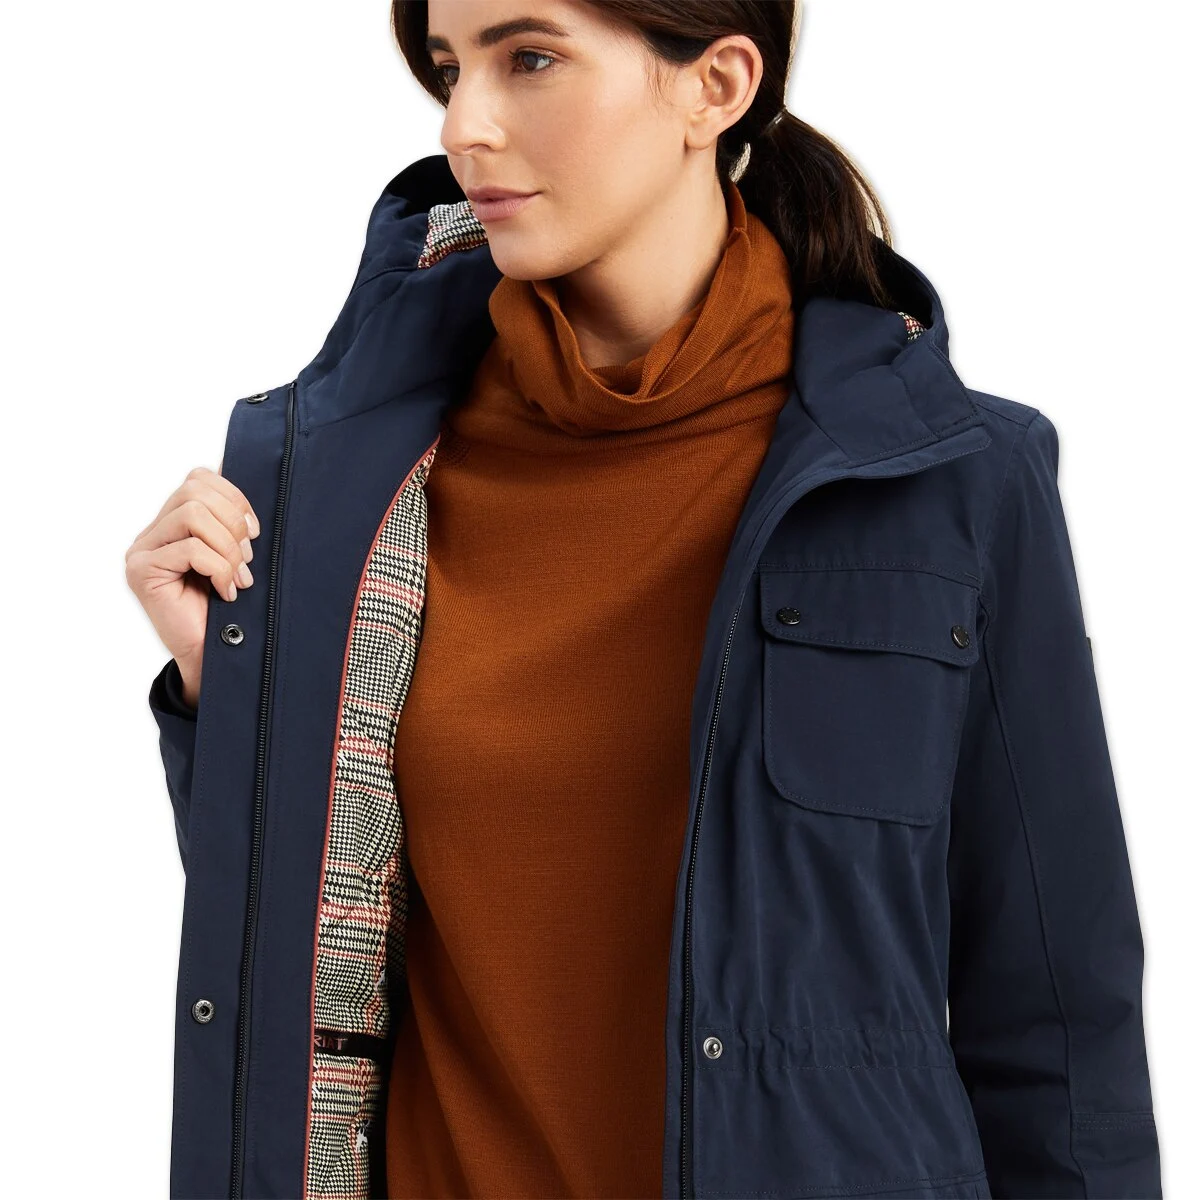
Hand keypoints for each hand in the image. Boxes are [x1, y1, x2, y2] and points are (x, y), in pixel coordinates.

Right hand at [126, 465, 259, 705]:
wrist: (217, 657)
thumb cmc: (230, 609)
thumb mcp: (237, 558)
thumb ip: (233, 527)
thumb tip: (249, 501)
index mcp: (174, 522)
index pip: (199, 478)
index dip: (234, 497)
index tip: (254, 531)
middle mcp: (153, 532)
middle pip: (194, 490)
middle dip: (232, 521)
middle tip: (247, 558)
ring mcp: (143, 550)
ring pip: (193, 514)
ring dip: (228, 547)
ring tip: (238, 577)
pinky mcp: (143, 571)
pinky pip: (191, 549)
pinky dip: (220, 569)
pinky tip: (225, 592)